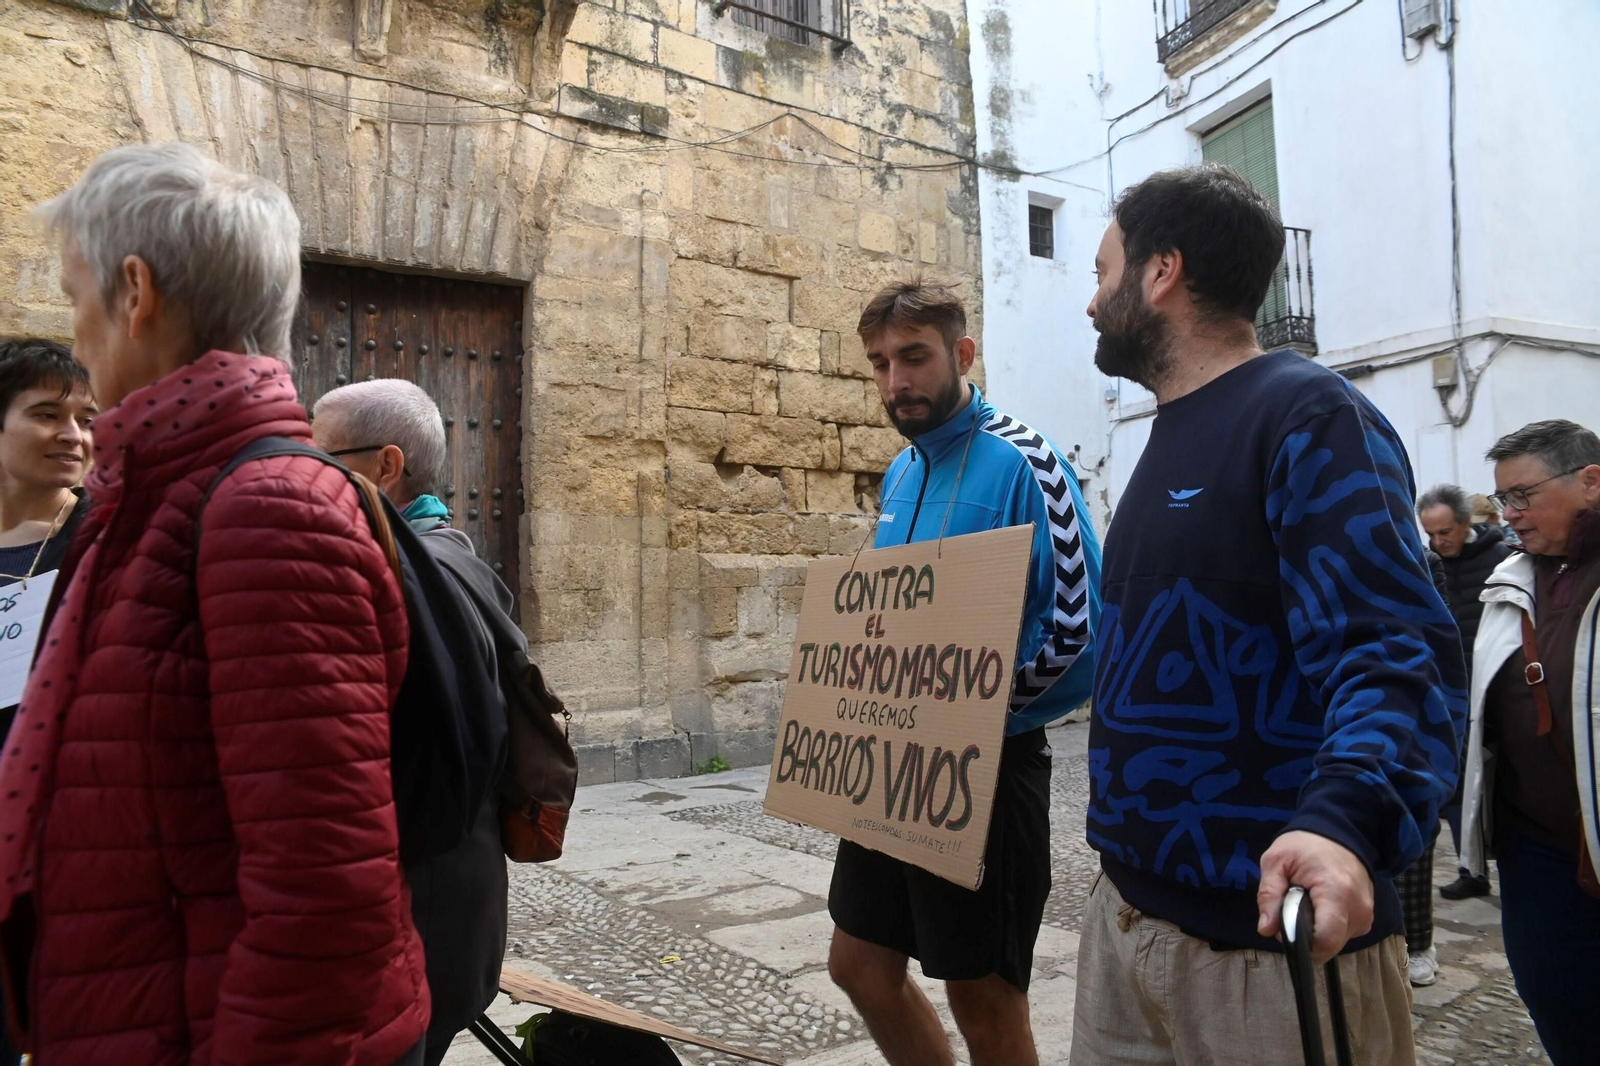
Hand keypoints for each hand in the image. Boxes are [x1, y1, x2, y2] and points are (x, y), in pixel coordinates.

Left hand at [1256, 830, 1374, 964]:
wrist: (1338, 830)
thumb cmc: (1305, 844)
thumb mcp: (1276, 861)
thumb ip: (1269, 895)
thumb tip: (1265, 929)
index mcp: (1337, 893)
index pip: (1326, 940)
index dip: (1302, 944)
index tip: (1285, 929)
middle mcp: (1358, 908)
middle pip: (1330, 945)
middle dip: (1306, 937)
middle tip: (1291, 910)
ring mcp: (1367, 913)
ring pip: (1336, 941)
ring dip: (1317, 930)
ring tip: (1306, 903)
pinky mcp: (1367, 916)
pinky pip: (1344, 933)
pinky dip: (1328, 925)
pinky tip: (1319, 906)